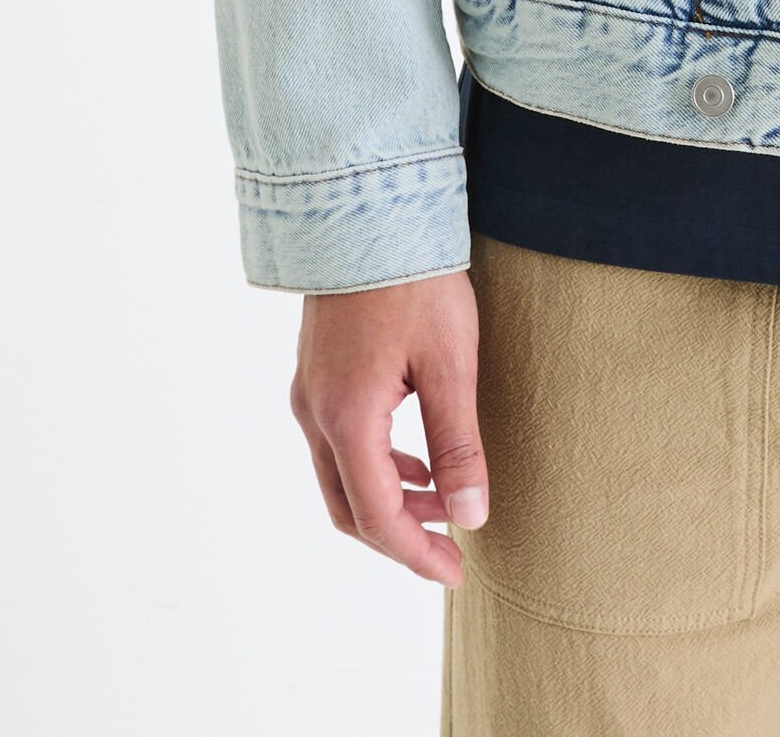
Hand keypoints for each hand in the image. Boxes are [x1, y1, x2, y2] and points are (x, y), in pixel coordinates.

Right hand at [291, 270, 488, 587]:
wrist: (368, 207)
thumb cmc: (414, 280)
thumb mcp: (450, 363)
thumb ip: (458, 444)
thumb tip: (470, 515)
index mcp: (346, 418)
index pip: (377, 516)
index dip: (416, 553)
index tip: (456, 572)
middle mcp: (315, 412)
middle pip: (349, 506)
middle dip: (400, 537)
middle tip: (450, 550)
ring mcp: (309, 391)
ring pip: (340, 476)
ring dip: (389, 501)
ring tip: (442, 504)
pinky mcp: (317, 371)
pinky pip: (338, 443)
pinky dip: (376, 466)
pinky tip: (415, 459)